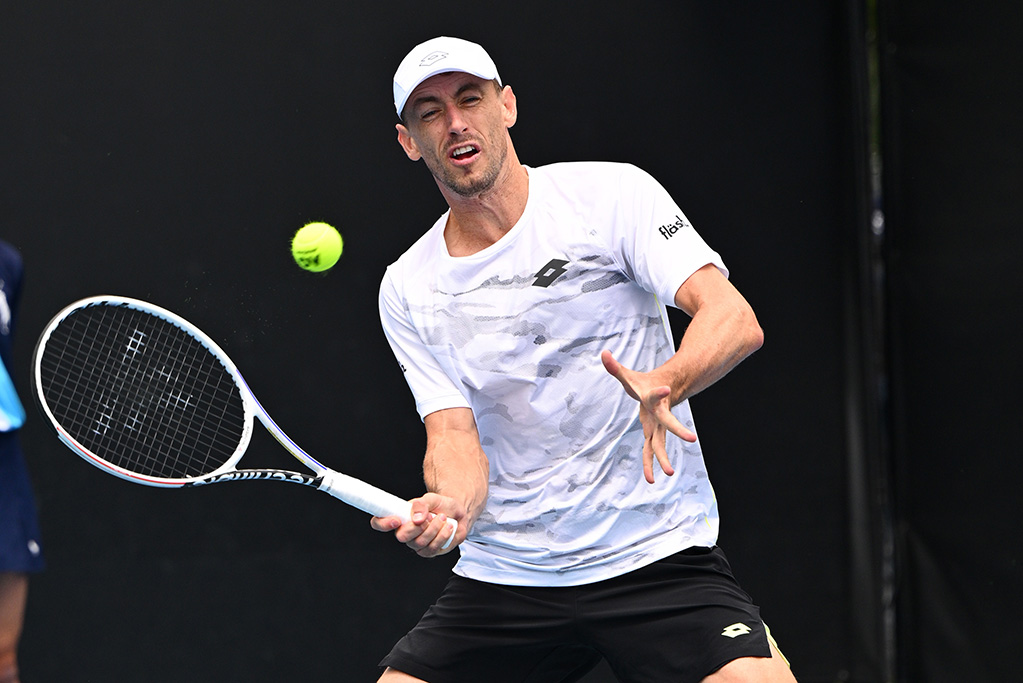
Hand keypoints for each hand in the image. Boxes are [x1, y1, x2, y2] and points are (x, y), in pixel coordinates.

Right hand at [370, 492, 462, 556]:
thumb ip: (422, 504)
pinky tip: (447, 527)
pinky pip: (432, 548)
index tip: (396, 520)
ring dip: (434, 529)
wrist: (458, 513)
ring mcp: (417, 544)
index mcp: (400, 518)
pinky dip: (443, 535)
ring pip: (419, 543)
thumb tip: (416, 518)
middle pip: (402, 536)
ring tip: (443, 518)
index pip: (379, 523)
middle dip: (419, 527)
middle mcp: (405, 532)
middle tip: (431, 516)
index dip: (383, 523)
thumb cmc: (441, 505)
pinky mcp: (429, 551)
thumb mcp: (432, 498)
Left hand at [601, 349, 696, 483]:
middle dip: (678, 430)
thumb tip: (603, 353)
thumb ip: (615, 367)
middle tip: (692, 439)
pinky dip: (649, 464)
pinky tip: (650, 480)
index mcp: (653, 398)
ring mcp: (658, 426)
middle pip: (668, 423)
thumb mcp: (628, 377)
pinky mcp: (654, 434)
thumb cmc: (642, 385)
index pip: (656, 394)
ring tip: (667, 474)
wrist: (661, 392)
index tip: (666, 388)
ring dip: (663, 458)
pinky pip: (651, 451)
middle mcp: (659, 414)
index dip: (659, 391)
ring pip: (661, 443)